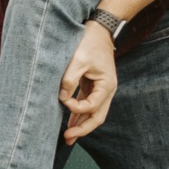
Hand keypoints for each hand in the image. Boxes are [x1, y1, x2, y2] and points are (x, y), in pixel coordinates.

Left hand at [60, 22, 118, 142]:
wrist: (99, 29)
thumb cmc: (90, 42)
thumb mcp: (78, 60)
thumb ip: (70, 80)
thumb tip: (61, 98)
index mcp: (106, 85)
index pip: (91, 106)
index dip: (76, 108)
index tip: (63, 101)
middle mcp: (107, 90)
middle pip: (97, 117)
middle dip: (82, 129)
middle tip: (67, 138)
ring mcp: (102, 89)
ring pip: (93, 113)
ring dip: (81, 125)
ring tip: (68, 138)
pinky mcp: (95, 86)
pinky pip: (88, 104)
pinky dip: (80, 113)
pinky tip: (70, 122)